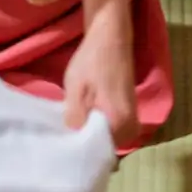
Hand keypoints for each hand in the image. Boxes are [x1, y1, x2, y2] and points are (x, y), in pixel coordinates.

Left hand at [62, 1, 138, 148]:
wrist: (110, 37)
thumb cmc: (92, 62)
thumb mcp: (75, 92)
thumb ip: (75, 121)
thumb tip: (72, 144)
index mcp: (121, 126)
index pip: (97, 154)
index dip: (77, 153)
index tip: (59, 148)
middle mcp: (132, 130)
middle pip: (102, 148)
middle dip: (82, 144)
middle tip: (59, 137)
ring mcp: (131, 122)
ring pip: (104, 138)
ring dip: (86, 134)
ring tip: (65, 127)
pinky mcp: (127, 114)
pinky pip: (108, 129)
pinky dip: (93, 126)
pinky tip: (77, 119)